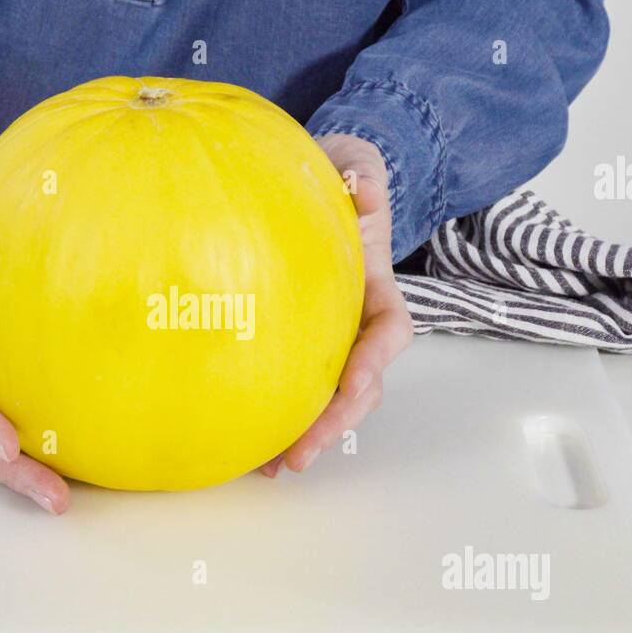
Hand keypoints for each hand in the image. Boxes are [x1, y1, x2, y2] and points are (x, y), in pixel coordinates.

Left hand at [260, 134, 412, 476]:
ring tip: (270, 468)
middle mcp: (355, 322)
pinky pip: (287, 385)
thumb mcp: (353, 163)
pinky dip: (270, 417)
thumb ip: (362, 174)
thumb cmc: (336, 174)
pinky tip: (242, 445)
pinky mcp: (291, 343)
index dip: (376, 360)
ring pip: (327, 398)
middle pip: (360, 385)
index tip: (355, 383)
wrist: (314, 183)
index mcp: (375, 286)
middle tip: (300, 455)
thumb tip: (365, 193)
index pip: (389, 330)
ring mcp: (326, 338)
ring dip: (304, 436)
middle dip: (335, 423)